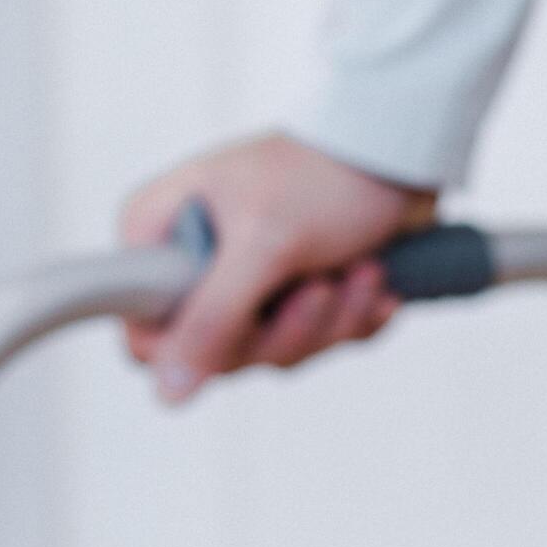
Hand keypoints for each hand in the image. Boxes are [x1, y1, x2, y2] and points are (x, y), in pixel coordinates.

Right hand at [118, 134, 434, 403]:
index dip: (197, 347)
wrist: (400, 153)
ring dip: (332, 318)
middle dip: (289, 327)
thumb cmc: (325, 177)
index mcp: (160, 236)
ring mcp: (247, 282)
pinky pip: (319, 342)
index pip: (146, 335)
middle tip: (319, 284)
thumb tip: (167, 392)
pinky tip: (374, 278)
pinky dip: (354, 315)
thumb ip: (212, 321)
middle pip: (222, 355)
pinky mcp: (296, 294)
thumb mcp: (264, 246)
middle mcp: (195, 264)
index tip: (249, 315)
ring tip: (361, 269)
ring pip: (276, 352)